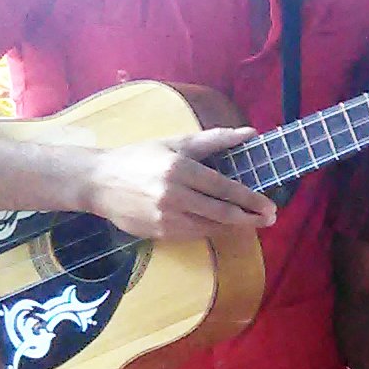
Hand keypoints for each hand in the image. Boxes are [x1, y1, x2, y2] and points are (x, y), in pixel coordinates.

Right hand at [83, 129, 272, 241]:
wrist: (97, 182)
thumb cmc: (139, 157)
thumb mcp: (175, 143)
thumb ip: (214, 139)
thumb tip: (249, 133)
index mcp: (179, 168)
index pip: (225, 188)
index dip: (251, 199)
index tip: (270, 206)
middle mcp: (174, 195)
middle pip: (222, 213)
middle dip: (250, 218)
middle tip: (269, 219)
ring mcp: (165, 217)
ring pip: (210, 227)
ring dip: (233, 226)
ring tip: (249, 221)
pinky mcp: (158, 233)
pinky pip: (194, 235)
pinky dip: (210, 230)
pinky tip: (220, 225)